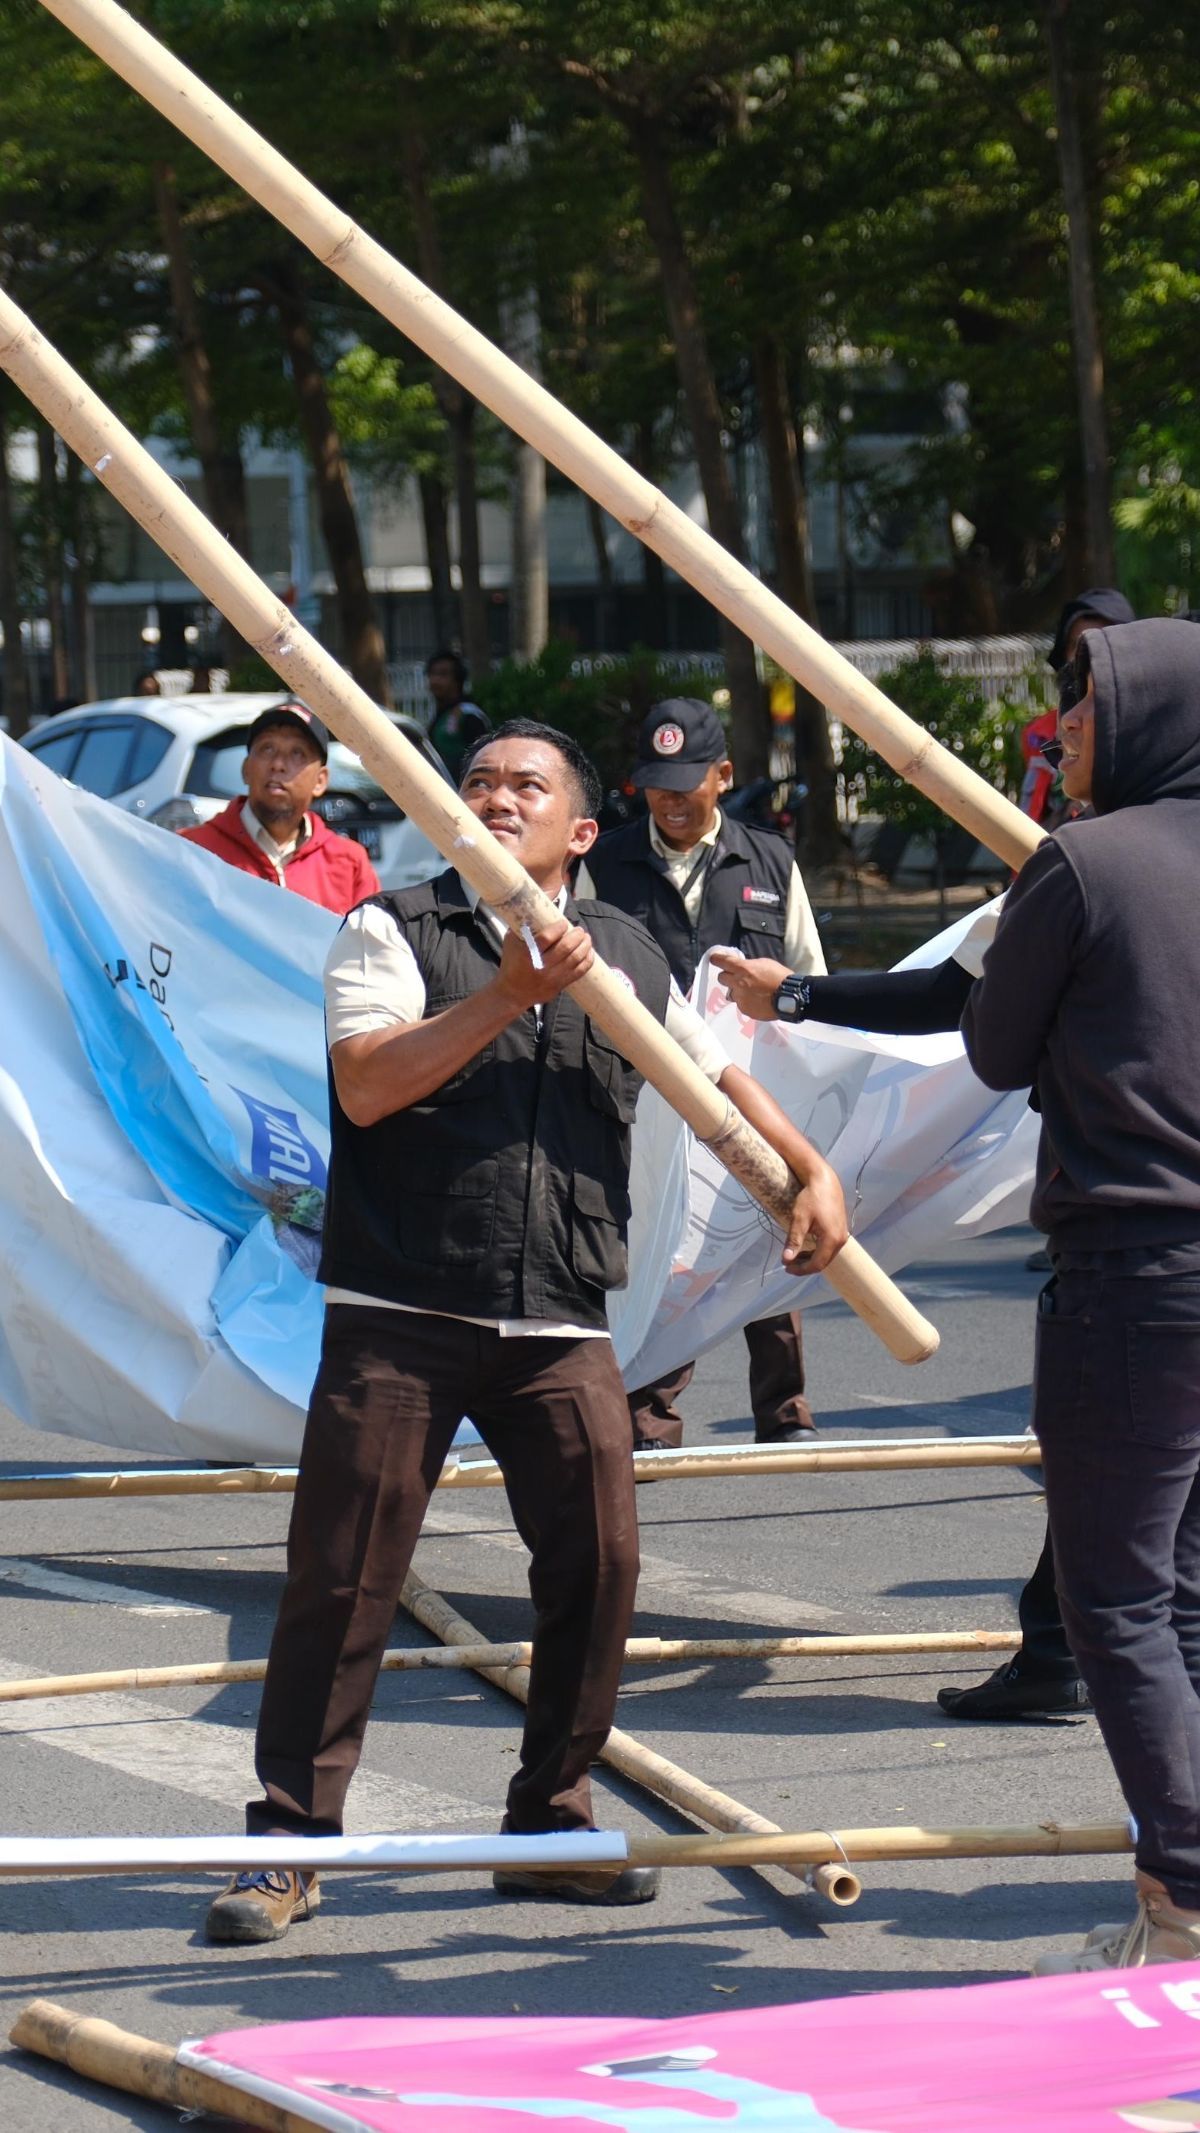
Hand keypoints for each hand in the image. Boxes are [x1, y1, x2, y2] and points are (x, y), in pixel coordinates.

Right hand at [495, 915, 594, 1011]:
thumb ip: (523, 925)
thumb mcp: (511, 941)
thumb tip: (537, 905)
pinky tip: (589, 951)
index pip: (547, 938)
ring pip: (575, 959)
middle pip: (565, 948)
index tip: (564, 923)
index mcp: (527, 954)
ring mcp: (552, 978)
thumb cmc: (511, 963)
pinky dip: (587, 960)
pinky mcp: (559, 985)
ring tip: (586, 937)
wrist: (512, 992)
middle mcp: (541, 966)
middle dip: (576, 936)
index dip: (559, 928)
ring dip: (584, 946)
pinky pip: (579, 972)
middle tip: (579, 929)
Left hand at [710, 950, 792, 1020]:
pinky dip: (747, 1002)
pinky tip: (758, 1001)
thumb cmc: (780, 977)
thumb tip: (741, 967)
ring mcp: (740, 998)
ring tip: (752, 992)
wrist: (791, 997)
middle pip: (722, 978)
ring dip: (738, 991)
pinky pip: (741, 1004)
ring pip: (732, 993)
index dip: (717, 959)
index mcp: (743, 969)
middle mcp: (738, 984)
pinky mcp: (745, 1010)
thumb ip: (749, 965)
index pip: (722, 961)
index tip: (714, 958)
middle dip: (728, 976)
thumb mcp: (765, 963)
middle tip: (737, 977)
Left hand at [781, 1159, 848, 1275]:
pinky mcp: (840, 1230)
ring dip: (810, 1259)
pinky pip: (829, 1248)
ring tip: (794, 1256)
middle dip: (805, 1265)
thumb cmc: (811, 1198)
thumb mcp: (799, 1219)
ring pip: (826, 1256)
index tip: (786, 1267)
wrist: (825, 1181)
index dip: (801, 1269)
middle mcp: (841, 1240)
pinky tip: (805, 1247)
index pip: (817, 1264)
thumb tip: (786, 1259)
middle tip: (788, 1264)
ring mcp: (842, 1235)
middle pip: (823, 1262)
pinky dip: (816, 1251)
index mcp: (832, 1239)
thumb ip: (794, 1241)